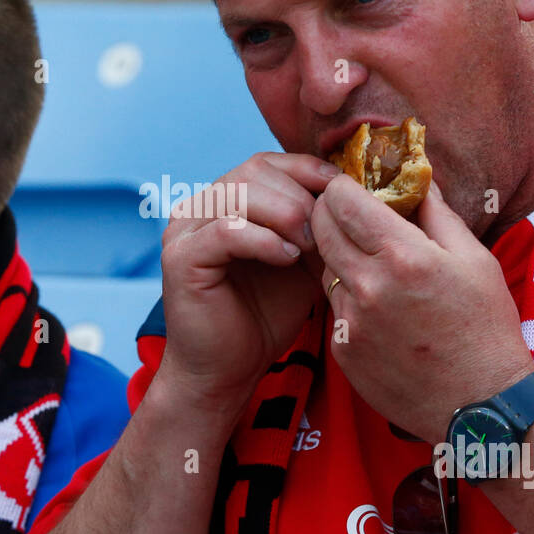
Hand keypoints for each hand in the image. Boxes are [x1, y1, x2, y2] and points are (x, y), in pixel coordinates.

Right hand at [158, 153, 334, 411]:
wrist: (228, 371)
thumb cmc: (264, 316)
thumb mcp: (300, 260)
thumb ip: (315, 225)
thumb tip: (354, 195)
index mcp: (223, 201)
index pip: (265, 162)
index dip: (306, 171)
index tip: (342, 195)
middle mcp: (198, 207)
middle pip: (253, 171)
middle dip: (298, 196)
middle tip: (324, 231)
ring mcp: (183, 230)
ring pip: (238, 193)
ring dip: (284, 214)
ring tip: (307, 247)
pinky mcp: (179, 258)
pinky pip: (226, 231)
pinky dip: (263, 240)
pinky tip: (286, 259)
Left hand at [313, 176, 533, 444]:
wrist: (481, 405)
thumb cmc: (486, 329)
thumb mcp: (476, 260)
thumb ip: (437, 213)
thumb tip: (416, 177)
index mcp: (404, 257)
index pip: (342, 200)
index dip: (343, 187)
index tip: (354, 187)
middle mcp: (368, 287)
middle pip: (320, 228)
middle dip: (330, 213)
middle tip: (350, 214)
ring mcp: (350, 321)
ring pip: (324, 268)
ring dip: (339, 257)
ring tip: (372, 263)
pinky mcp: (342, 350)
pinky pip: (334, 308)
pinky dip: (349, 299)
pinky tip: (380, 308)